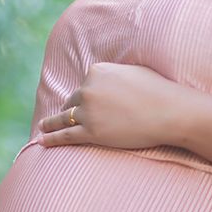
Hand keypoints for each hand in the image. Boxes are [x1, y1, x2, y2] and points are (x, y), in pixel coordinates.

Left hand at [39, 61, 180, 149]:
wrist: (170, 112)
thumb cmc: (158, 91)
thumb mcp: (132, 71)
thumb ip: (114, 74)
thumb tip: (107, 78)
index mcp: (97, 71)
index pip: (85, 84)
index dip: (87, 95)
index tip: (86, 102)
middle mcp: (88, 89)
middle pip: (74, 101)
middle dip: (73, 109)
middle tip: (62, 117)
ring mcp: (88, 112)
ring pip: (64, 118)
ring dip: (51, 123)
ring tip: (43, 127)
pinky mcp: (91, 132)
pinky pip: (65, 135)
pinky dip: (51, 138)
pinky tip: (42, 140)